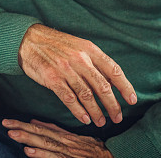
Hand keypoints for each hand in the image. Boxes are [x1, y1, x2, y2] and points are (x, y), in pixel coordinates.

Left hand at [3, 119, 112, 157]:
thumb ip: (56, 131)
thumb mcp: (76, 139)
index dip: (23, 124)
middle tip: (5, 124)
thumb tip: (35, 121)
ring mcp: (69, 154)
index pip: (40, 129)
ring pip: (46, 145)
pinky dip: (43, 155)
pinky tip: (30, 152)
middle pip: (41, 135)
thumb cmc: (95, 151)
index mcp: (65, 137)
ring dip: (29, 139)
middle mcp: (66, 144)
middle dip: (21, 130)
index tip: (7, 121)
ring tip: (13, 135)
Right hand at [18, 24, 135, 126]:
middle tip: (117, 117)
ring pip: (87, 95)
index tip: (132, 100)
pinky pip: (69, 98)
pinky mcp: (52, 78)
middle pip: (102, 87)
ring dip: (96, 112)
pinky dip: (78, 111)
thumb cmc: (56, 44)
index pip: (113, 70)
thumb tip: (111, 82)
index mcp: (89, 50)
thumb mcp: (78, 46)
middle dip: (113, 105)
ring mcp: (65, 69)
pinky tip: (85, 119)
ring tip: (101, 122)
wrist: (29, 39)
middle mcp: (79, 59)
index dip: (125, 87)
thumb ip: (94, 61)